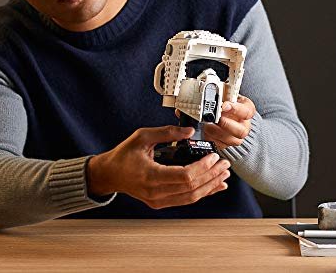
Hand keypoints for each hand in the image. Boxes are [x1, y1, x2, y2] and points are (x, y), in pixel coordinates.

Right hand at [86, 125, 230, 208]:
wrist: (110, 174)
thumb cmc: (124, 155)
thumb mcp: (143, 136)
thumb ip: (167, 132)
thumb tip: (189, 131)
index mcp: (150, 175)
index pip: (185, 176)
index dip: (203, 167)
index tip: (214, 156)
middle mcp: (155, 192)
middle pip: (192, 188)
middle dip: (212, 176)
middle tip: (225, 164)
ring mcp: (158, 201)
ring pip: (191, 197)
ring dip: (210, 186)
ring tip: (224, 174)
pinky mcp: (161, 203)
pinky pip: (186, 200)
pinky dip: (202, 193)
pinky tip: (214, 186)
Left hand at [203, 95, 255, 149]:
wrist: (224, 111)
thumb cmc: (225, 100)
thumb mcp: (226, 93)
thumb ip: (223, 93)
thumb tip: (213, 91)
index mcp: (247, 110)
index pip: (247, 112)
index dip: (236, 109)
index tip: (224, 105)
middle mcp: (245, 125)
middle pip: (241, 131)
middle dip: (226, 124)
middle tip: (215, 118)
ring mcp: (237, 136)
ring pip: (231, 140)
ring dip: (217, 132)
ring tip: (207, 125)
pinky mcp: (227, 143)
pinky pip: (221, 145)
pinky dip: (212, 138)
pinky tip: (205, 131)